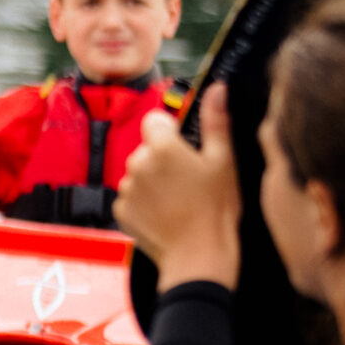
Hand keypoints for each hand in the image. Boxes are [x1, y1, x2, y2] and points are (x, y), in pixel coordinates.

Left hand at [115, 84, 240, 289]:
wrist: (198, 256)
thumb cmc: (217, 209)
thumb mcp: (224, 162)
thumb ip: (216, 121)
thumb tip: (216, 88)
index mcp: (161, 147)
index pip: (156, 120)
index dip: (171, 131)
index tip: (186, 148)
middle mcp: (136, 163)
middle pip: (148, 149)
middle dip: (164, 158)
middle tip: (190, 180)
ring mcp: (126, 188)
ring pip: (139, 173)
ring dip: (154, 181)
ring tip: (180, 200)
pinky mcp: (120, 210)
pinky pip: (132, 197)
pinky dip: (146, 202)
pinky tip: (167, 214)